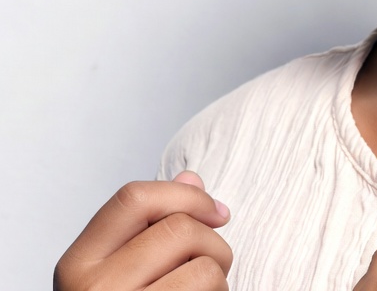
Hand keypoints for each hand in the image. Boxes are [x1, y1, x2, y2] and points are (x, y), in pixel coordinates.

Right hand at [54, 170, 232, 290]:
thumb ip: (152, 223)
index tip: (217, 211)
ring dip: (220, 278)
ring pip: (204, 268)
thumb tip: (191, 179)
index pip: (134, 199)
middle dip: (213, 241)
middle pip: (179, 230)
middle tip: (214, 263)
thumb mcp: (120, 267)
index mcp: (77, 265)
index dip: (185, 195)